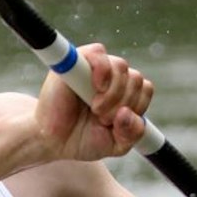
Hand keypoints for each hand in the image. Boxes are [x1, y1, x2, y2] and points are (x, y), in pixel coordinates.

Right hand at [34, 42, 153, 161]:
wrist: (52, 142)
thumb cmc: (82, 139)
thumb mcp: (116, 144)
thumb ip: (132, 133)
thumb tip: (127, 113)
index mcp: (122, 92)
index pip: (144, 88)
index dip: (137, 106)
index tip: (118, 122)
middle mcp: (110, 77)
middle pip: (135, 78)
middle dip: (124, 103)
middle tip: (104, 119)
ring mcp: (93, 67)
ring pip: (121, 67)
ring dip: (113, 93)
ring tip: (96, 109)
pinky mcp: (75, 61)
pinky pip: (98, 52)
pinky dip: (102, 70)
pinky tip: (96, 86)